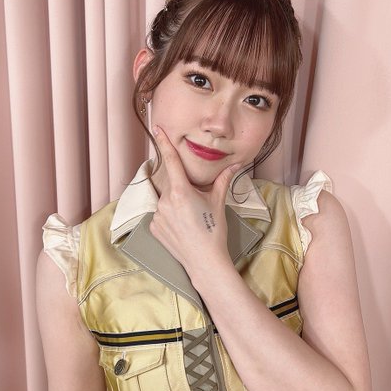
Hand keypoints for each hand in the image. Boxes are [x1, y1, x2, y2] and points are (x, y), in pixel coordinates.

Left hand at [149, 126, 240, 278]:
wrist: (205, 261)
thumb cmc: (213, 231)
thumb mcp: (218, 202)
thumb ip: (223, 180)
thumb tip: (236, 165)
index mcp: (180, 192)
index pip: (170, 161)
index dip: (163, 143)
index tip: (156, 129)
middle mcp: (165, 201)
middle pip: (170, 183)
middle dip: (182, 188)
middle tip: (194, 204)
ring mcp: (157, 216)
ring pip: (165, 200)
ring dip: (176, 203)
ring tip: (190, 219)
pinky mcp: (154, 228)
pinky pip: (161, 214)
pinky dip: (170, 216)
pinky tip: (182, 227)